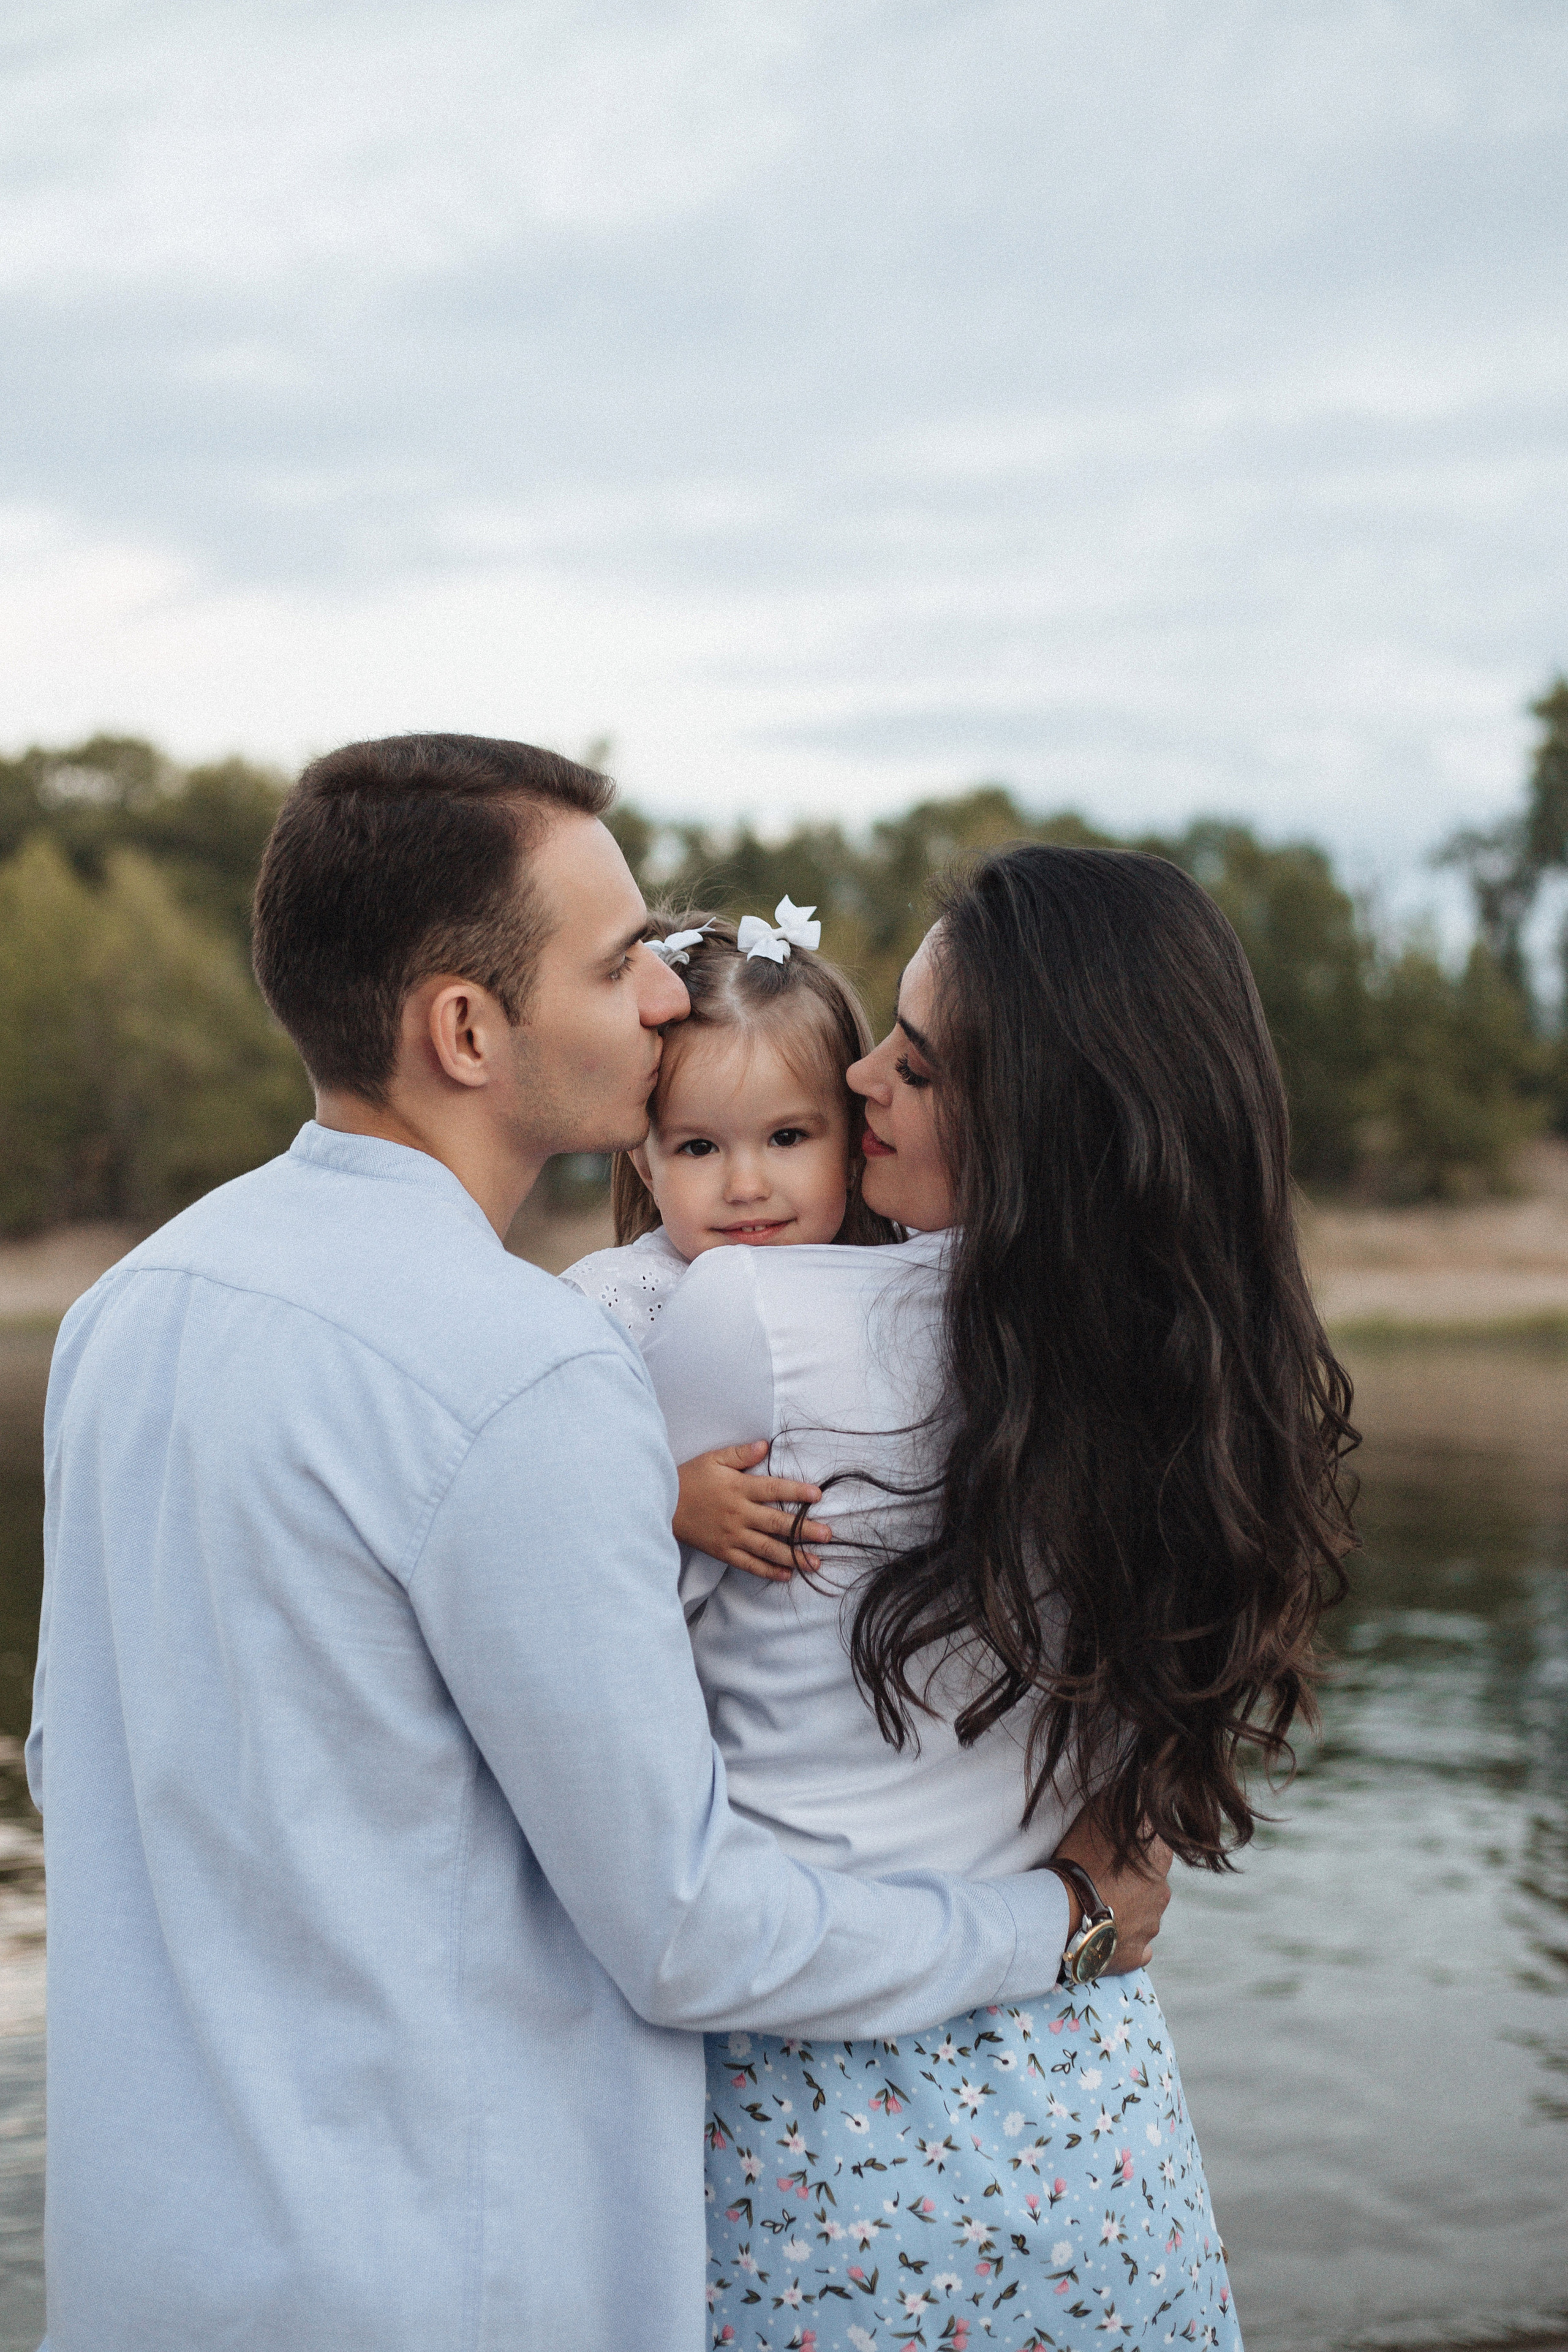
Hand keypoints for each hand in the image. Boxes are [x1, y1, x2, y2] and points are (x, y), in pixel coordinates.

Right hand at [673, 1442, 833, 1581]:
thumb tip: (765, 1445)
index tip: (817, 1495)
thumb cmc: (689, 1479)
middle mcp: (738, 1513)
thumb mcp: (713, 1459)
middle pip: (777, 1522)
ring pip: (767, 1548)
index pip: (773, 1489)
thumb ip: (740, 1454)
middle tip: (828, 1535)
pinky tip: (787, 1574)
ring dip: (794, 1555)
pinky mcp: (723, 1551)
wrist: (661, 1504)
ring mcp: (731, 1535)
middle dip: (804, 1530)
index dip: (796, 1491)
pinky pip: (749, 1564)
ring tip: (815, 1561)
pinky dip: (768, 1570)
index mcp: (738, 1488)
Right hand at [1050, 1803, 1172, 1975]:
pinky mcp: (1138, 1956)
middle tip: (1100, 1879)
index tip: (1116, 1851)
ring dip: (1125, 1910)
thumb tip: (1148, 1773)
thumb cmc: (1080, 1859)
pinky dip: (1123, 1941)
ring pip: (1143, 1915)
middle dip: (1131, 1882)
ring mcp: (1151, 1927)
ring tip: (1095, 1906)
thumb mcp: (1099, 1813)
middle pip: (1151, 1883)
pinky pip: (1136, 1947)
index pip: (1158, 1845)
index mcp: (1158, 1858)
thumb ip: (1127, 1795)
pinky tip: (1104, 1933)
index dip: (1137, 1847)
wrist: (1063, 1916)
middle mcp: (1162, 1893)